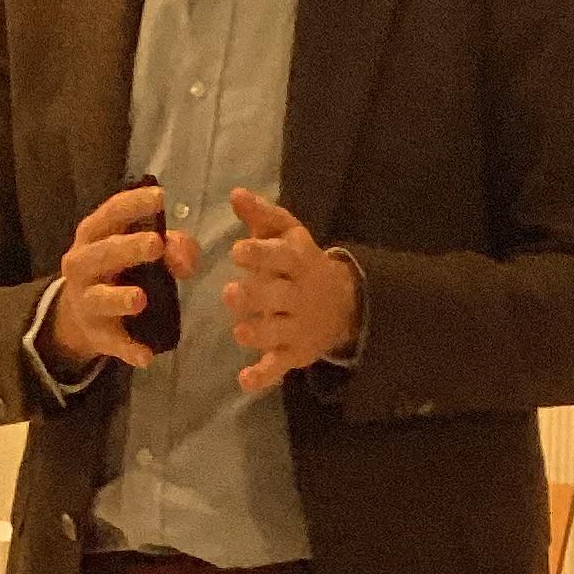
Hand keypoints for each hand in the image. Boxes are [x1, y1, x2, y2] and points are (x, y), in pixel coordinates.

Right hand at [41, 184, 203, 375]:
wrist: (79, 315)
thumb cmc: (118, 269)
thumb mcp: (138, 250)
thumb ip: (171, 247)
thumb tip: (187, 257)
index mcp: (93, 235)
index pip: (110, 214)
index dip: (134, 205)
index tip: (159, 197)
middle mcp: (82, 264)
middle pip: (102, 254)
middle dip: (127, 249)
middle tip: (155, 245)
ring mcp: (86, 301)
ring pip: (100, 298)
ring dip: (119, 299)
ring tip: (140, 299)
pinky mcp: (97, 334)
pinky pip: (112, 343)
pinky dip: (128, 350)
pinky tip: (146, 357)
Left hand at [223, 191, 360, 395]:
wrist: (343, 304)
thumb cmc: (298, 263)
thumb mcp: (286, 235)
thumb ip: (261, 216)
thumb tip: (235, 192)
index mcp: (299, 261)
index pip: (282, 256)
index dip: (262, 254)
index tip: (238, 250)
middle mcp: (300, 295)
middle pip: (280, 296)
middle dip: (257, 296)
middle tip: (231, 293)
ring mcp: (298, 326)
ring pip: (279, 331)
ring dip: (260, 332)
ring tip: (240, 331)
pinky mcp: (294, 354)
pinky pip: (279, 367)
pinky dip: (264, 376)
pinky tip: (245, 381)